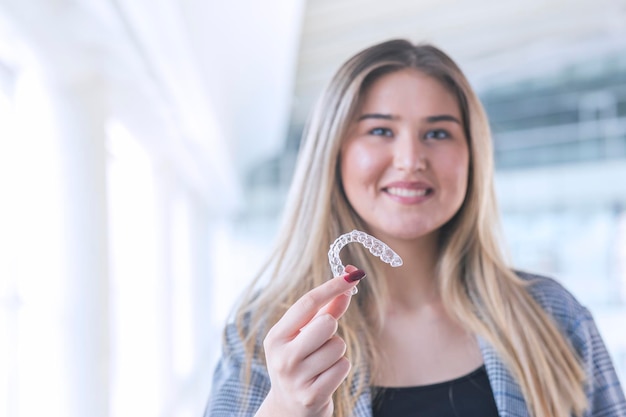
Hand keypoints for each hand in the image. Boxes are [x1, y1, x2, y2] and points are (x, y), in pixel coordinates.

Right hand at [256, 265, 364, 416]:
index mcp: (276, 336)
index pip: (307, 303)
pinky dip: (339, 369)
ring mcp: (295, 377)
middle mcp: (282, 356)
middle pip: (326, 323)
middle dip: (331, 330)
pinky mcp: (311, 395)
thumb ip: (327, 310)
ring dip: (336, 353)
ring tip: (321, 364)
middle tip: (320, 342)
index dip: (332, 286)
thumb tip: (349, 281)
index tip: (352, 274)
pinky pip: (343, 367)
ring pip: (338, 346)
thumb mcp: (305, 336)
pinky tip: (325, 378)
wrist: (289, 408)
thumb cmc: (300, 363)